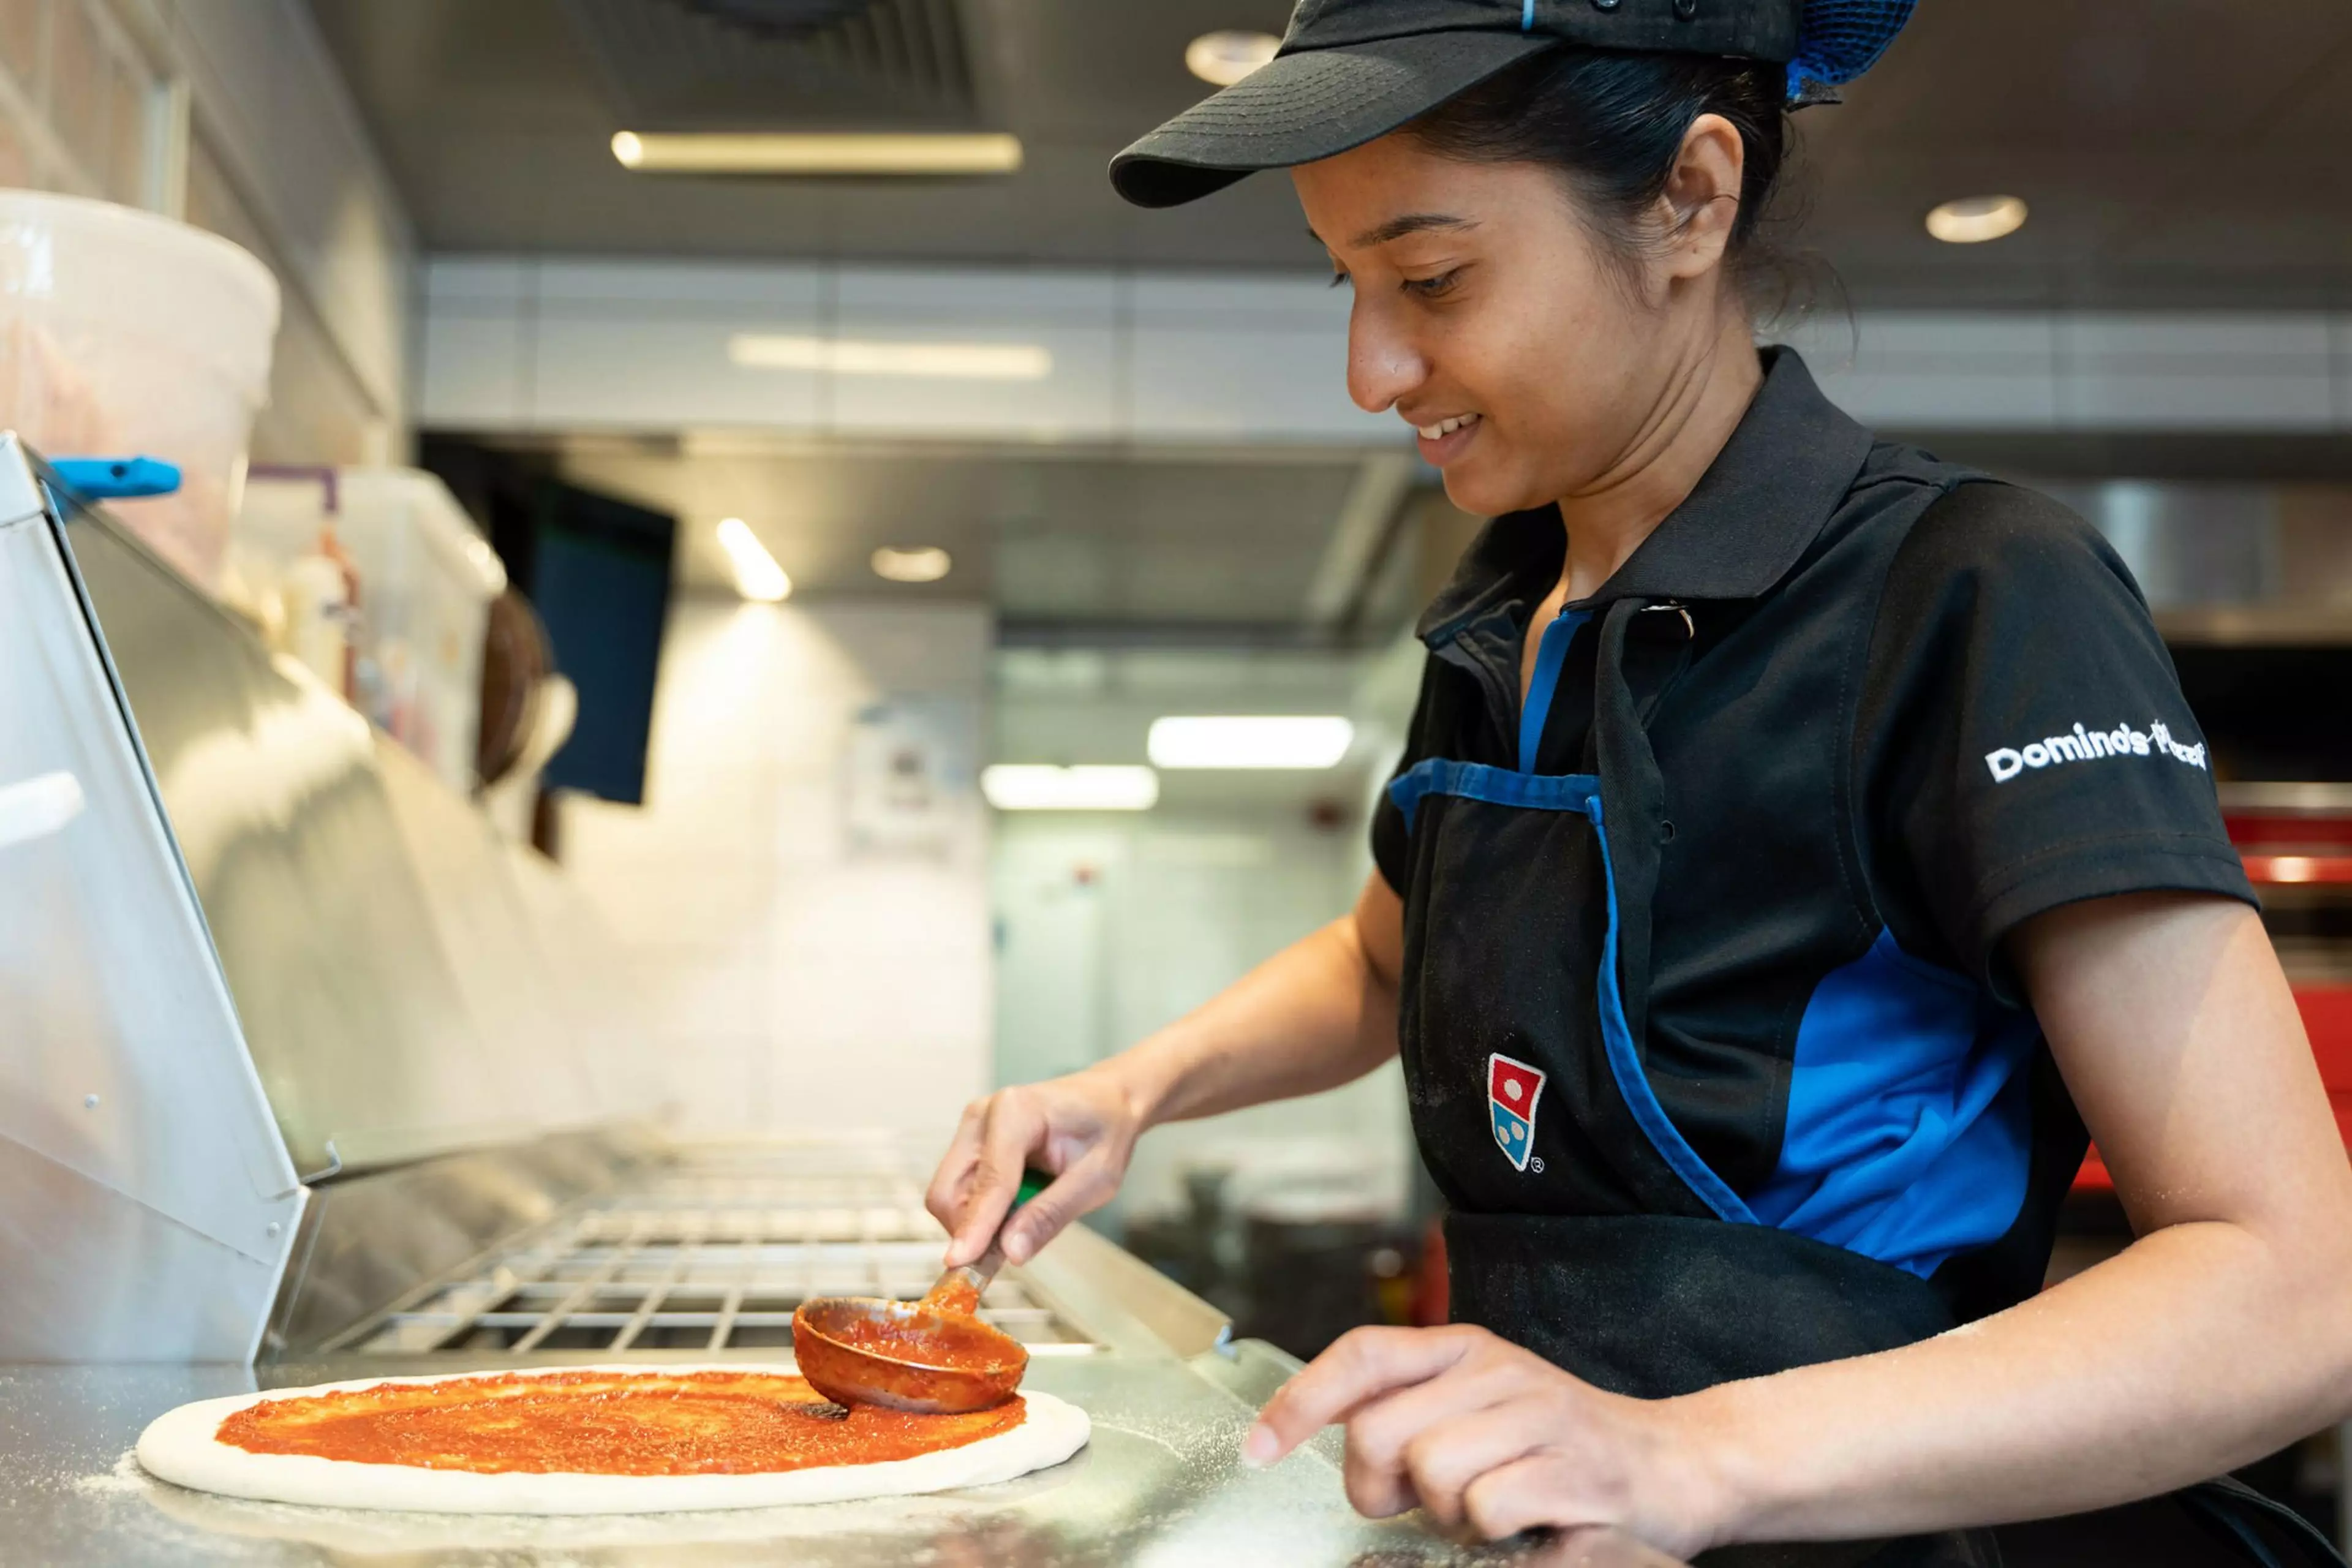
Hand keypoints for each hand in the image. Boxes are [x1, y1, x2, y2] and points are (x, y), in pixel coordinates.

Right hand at [924, 1069, 1144, 1267]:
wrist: (1105, 1101)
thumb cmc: (1105, 1131)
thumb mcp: (1097, 1178)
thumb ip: (1051, 1214)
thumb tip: (1011, 1252)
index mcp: (1016, 1112)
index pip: (990, 1181)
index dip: (976, 1225)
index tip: (961, 1263)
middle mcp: (982, 1116)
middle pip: (949, 1191)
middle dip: (970, 1230)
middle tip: (1005, 1256)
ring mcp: (971, 1129)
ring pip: (948, 1196)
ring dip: (976, 1224)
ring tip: (1021, 1225)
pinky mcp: (969, 1144)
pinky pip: (958, 1192)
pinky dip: (978, 1213)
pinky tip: (1013, 1212)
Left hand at [1244, 1325, 1727, 1556]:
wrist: (1677, 1466)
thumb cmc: (1563, 1450)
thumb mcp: (1481, 1409)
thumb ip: (1409, 1412)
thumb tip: (1326, 1435)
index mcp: (1465, 1350)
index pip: (1361, 1356)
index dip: (1299, 1402)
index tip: (1257, 1451)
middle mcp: (1497, 1370)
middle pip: (1379, 1431)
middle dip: (1381, 1487)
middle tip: (1421, 1506)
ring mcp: (1539, 1415)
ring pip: (1433, 1472)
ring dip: (1449, 1515)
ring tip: (1489, 1513)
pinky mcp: (1574, 1469)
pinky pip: (1489, 1508)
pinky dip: (1496, 1534)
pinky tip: (1527, 1525)